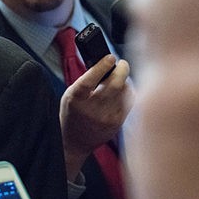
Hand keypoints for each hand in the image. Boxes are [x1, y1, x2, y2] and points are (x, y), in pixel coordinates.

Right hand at [60, 55, 133, 179]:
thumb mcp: (70, 95)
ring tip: (119, 78)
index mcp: (76, 99)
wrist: (75, 141)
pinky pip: (128, 102)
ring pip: (124, 92)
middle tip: (122, 64)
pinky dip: (127, 92)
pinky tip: (123, 90)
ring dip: (124, 81)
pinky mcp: (117, 123)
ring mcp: (106, 117)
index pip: (90, 80)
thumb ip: (85, 81)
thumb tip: (105, 64)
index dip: (101, 67)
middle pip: (114, 85)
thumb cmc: (73, 114)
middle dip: (121, 70)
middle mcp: (91, 109)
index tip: (110, 57)